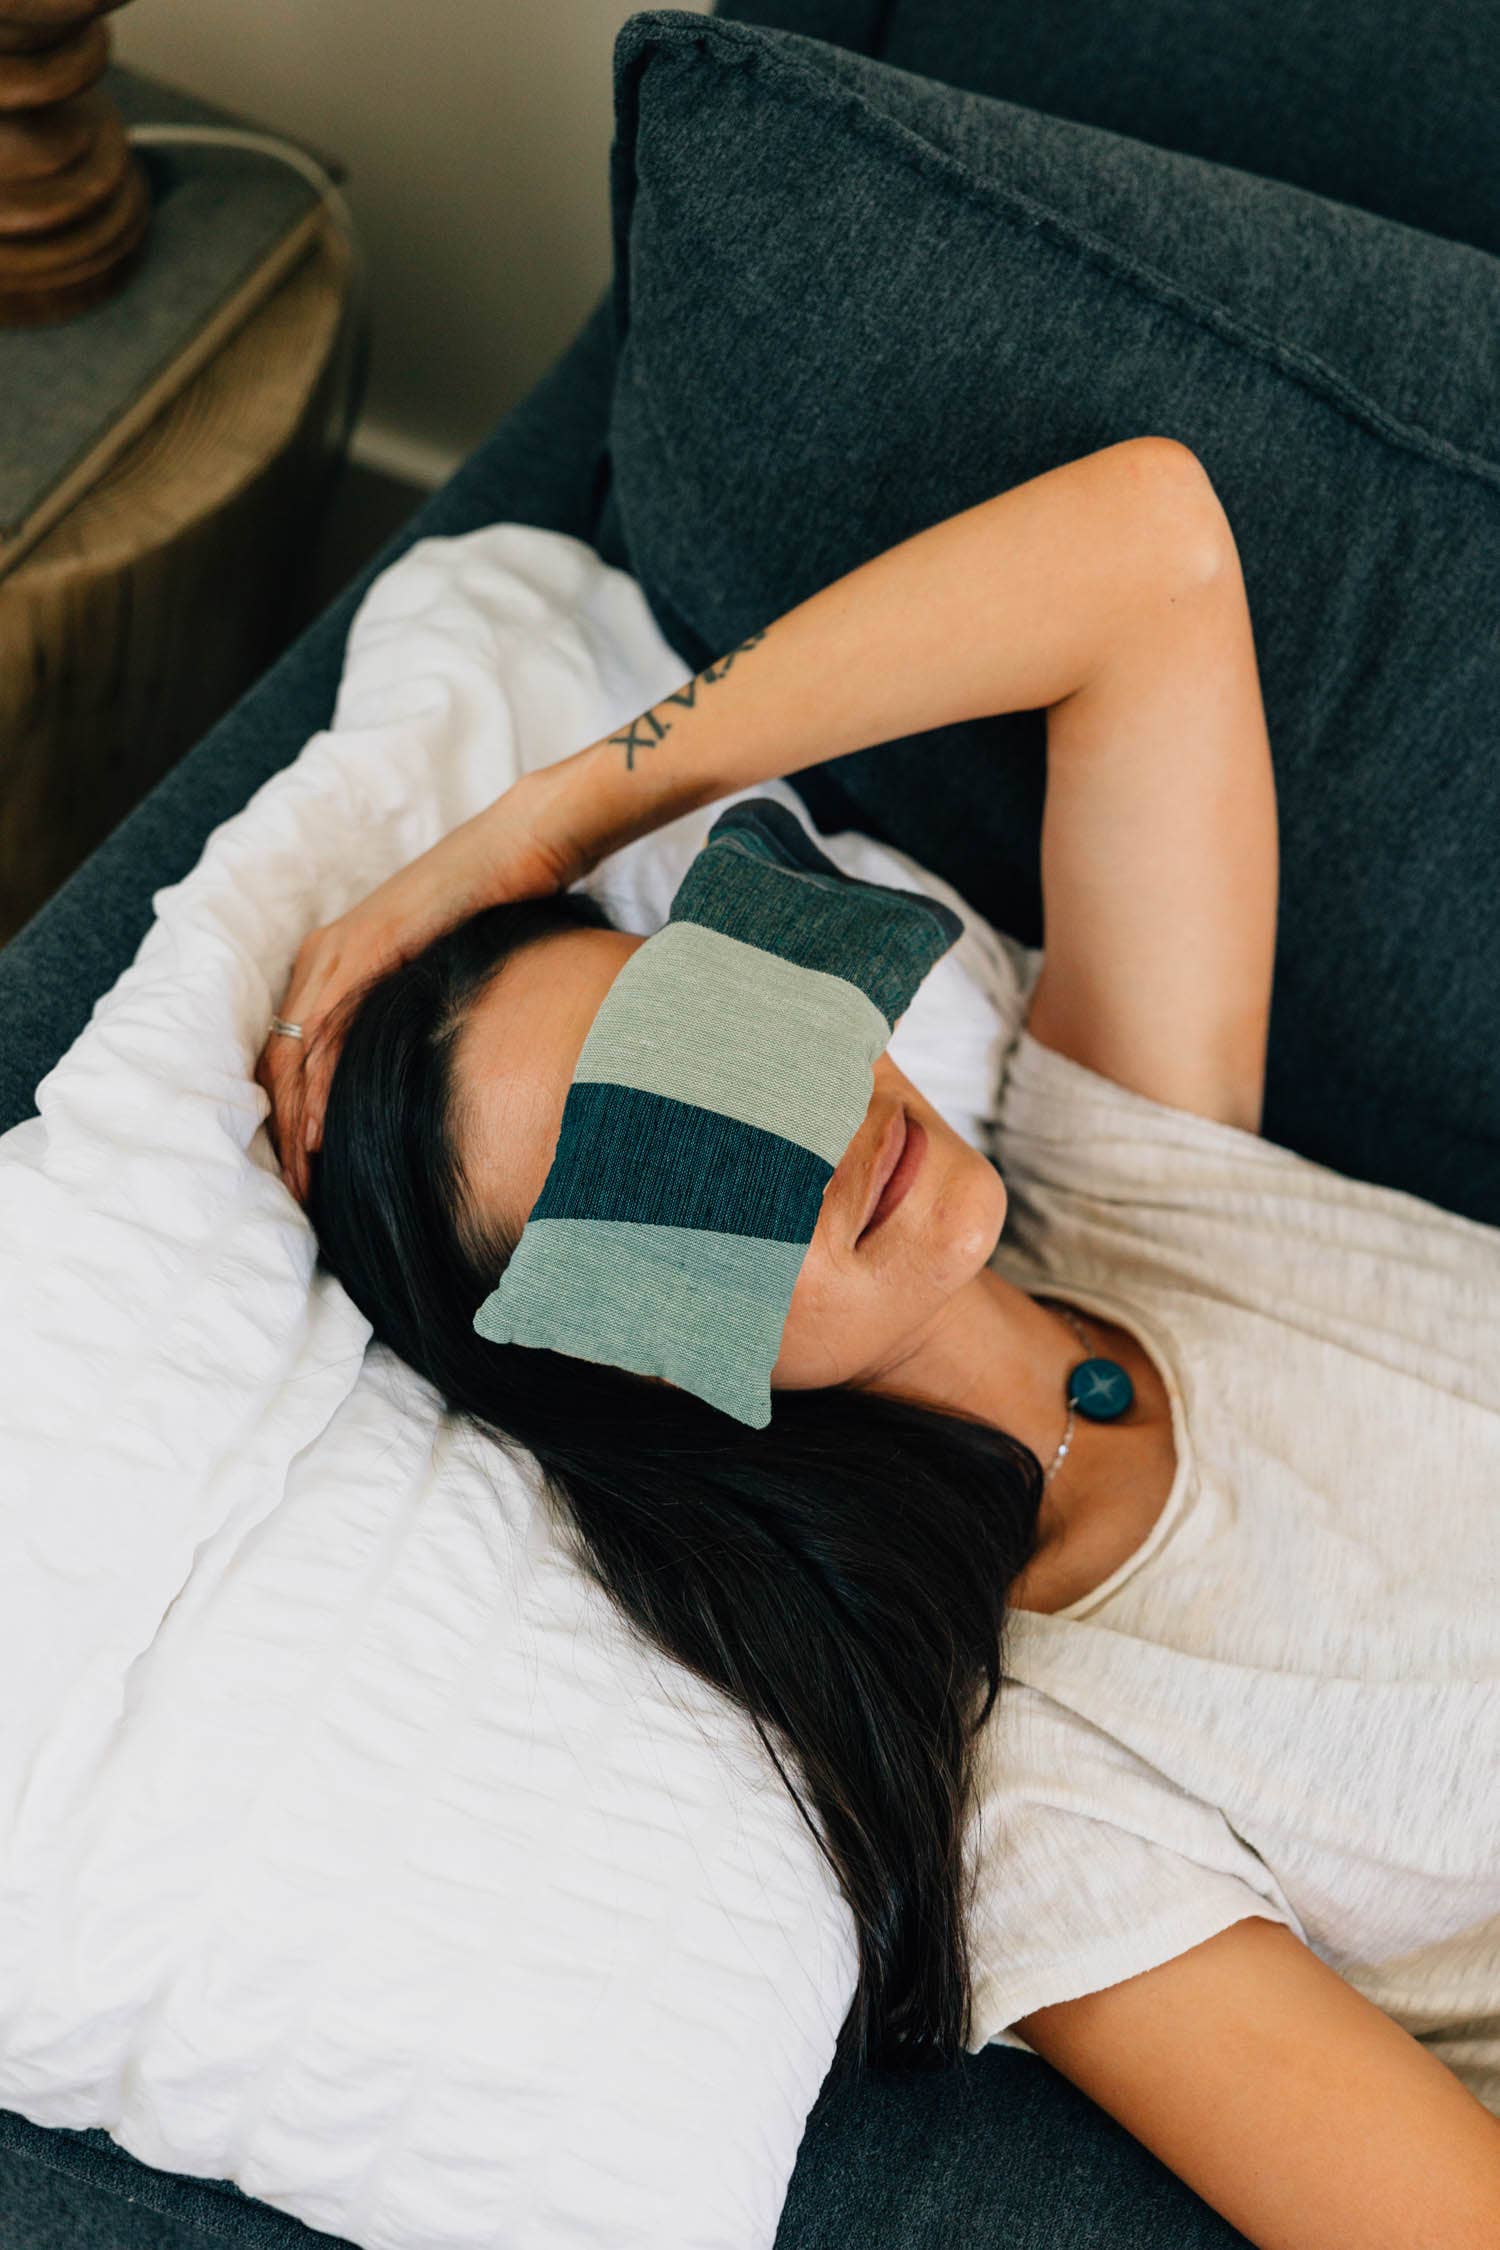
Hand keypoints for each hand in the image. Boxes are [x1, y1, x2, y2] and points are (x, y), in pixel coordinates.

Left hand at [256, 772, 595, 1203]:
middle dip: (282, 1137)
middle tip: (292, 1197)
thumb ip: (419, 1018)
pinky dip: (313, 1088)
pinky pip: (323, 1033)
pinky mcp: (364, 950)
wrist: (519, 849)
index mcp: (337, 968)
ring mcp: (337, 954)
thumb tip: (429, 1073)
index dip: (293, 1121)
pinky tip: (313, 1133)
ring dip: (291, 1125)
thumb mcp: (444, 979)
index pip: (295, 1060)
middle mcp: (322, 960)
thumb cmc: (493, 913)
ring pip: (291, 1057)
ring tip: (298, 1182)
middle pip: (279, 1066)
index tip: (306, 1178)